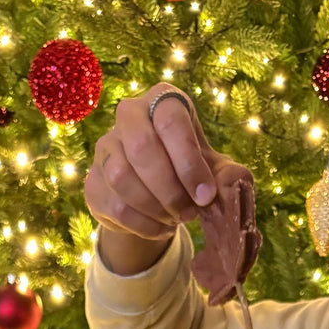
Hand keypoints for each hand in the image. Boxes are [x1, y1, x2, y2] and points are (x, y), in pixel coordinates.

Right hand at [84, 83, 228, 274]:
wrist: (152, 190)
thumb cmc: (186, 169)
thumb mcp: (211, 167)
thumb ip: (225, 173)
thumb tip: (236, 181)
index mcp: (162, 100)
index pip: (171, 122)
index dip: (189, 162)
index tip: (205, 196)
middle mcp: (128, 115)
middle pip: (142, 149)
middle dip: (170, 190)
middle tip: (189, 213)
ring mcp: (106, 146)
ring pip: (122, 179)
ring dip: (154, 208)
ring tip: (175, 220)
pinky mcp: (92, 180)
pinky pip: (115, 206)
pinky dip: (142, 225)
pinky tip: (160, 228)